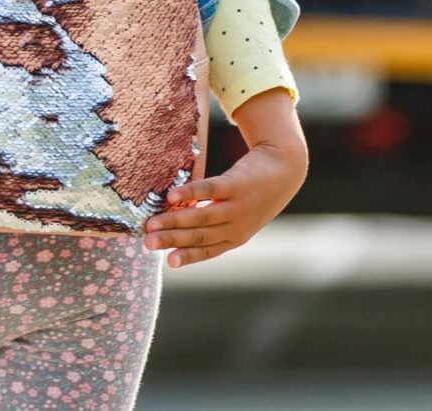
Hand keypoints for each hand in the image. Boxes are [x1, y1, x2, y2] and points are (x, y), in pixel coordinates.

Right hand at [143, 88, 307, 267]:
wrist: (283, 169)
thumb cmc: (254, 193)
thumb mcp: (237, 215)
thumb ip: (213, 222)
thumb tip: (176, 224)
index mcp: (234, 237)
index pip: (206, 251)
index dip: (186, 257)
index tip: (166, 263)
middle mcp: (236, 226)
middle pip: (199, 236)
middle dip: (171, 240)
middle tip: (147, 243)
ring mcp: (237, 207)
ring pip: (201, 218)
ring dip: (174, 221)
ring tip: (151, 223)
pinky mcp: (236, 185)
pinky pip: (209, 191)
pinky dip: (190, 194)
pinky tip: (172, 196)